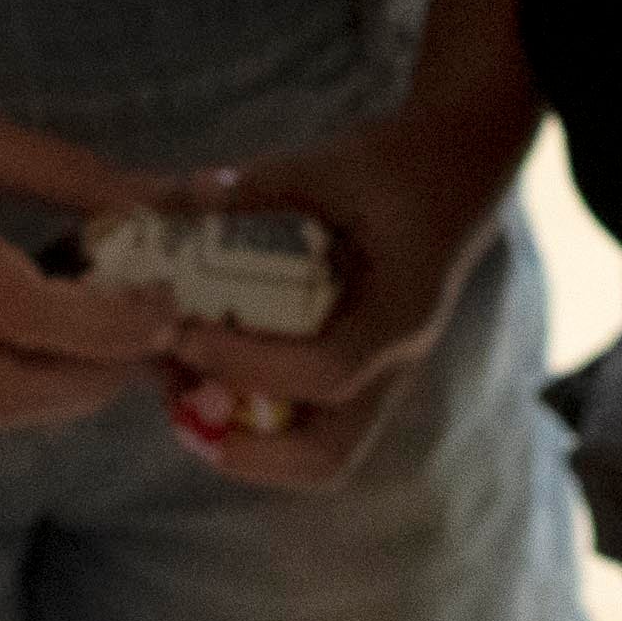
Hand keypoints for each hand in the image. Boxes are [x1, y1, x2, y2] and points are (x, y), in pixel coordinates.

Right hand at [0, 49, 174, 436]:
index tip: (163, 308)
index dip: (111, 326)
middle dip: (90, 384)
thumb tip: (159, 195)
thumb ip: (62, 170)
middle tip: (139, 351)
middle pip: (7, 388)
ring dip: (43, 406)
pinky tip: (17, 374)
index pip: (33, 315)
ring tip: (91, 366)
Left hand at [149, 73, 535, 489]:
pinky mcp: (351, 378)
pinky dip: (247, 419)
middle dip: (248, 454)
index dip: (250, 366)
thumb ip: (265, 184)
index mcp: (399, 313)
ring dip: (240, 443)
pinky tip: (199, 373)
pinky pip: (301, 427)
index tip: (188, 335)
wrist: (444, 181)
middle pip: (328, 456)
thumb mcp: (335, 164)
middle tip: (181, 414)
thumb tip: (189, 195)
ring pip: (313, 456)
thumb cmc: (393, 173)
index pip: (329, 370)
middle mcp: (391, 364)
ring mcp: (373, 379)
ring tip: (176, 396)